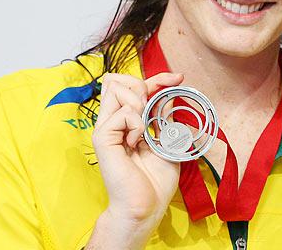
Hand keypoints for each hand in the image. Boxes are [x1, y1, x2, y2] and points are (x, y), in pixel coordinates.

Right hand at [88, 72, 183, 248]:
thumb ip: (163, 115)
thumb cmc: (155, 179)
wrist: (146, 205)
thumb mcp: (167, 138)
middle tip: (156, 106)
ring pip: (119, 91)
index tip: (178, 77)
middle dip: (146, 85)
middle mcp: (115, 122)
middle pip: (122, 82)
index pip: (135, 86)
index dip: (158, 77)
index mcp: (129, 122)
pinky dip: (137, 124)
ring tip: (145, 130)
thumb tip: (168, 90)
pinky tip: (137, 141)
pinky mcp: (103, 138)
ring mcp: (107, 128)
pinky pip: (122, 114)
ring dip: (140, 104)